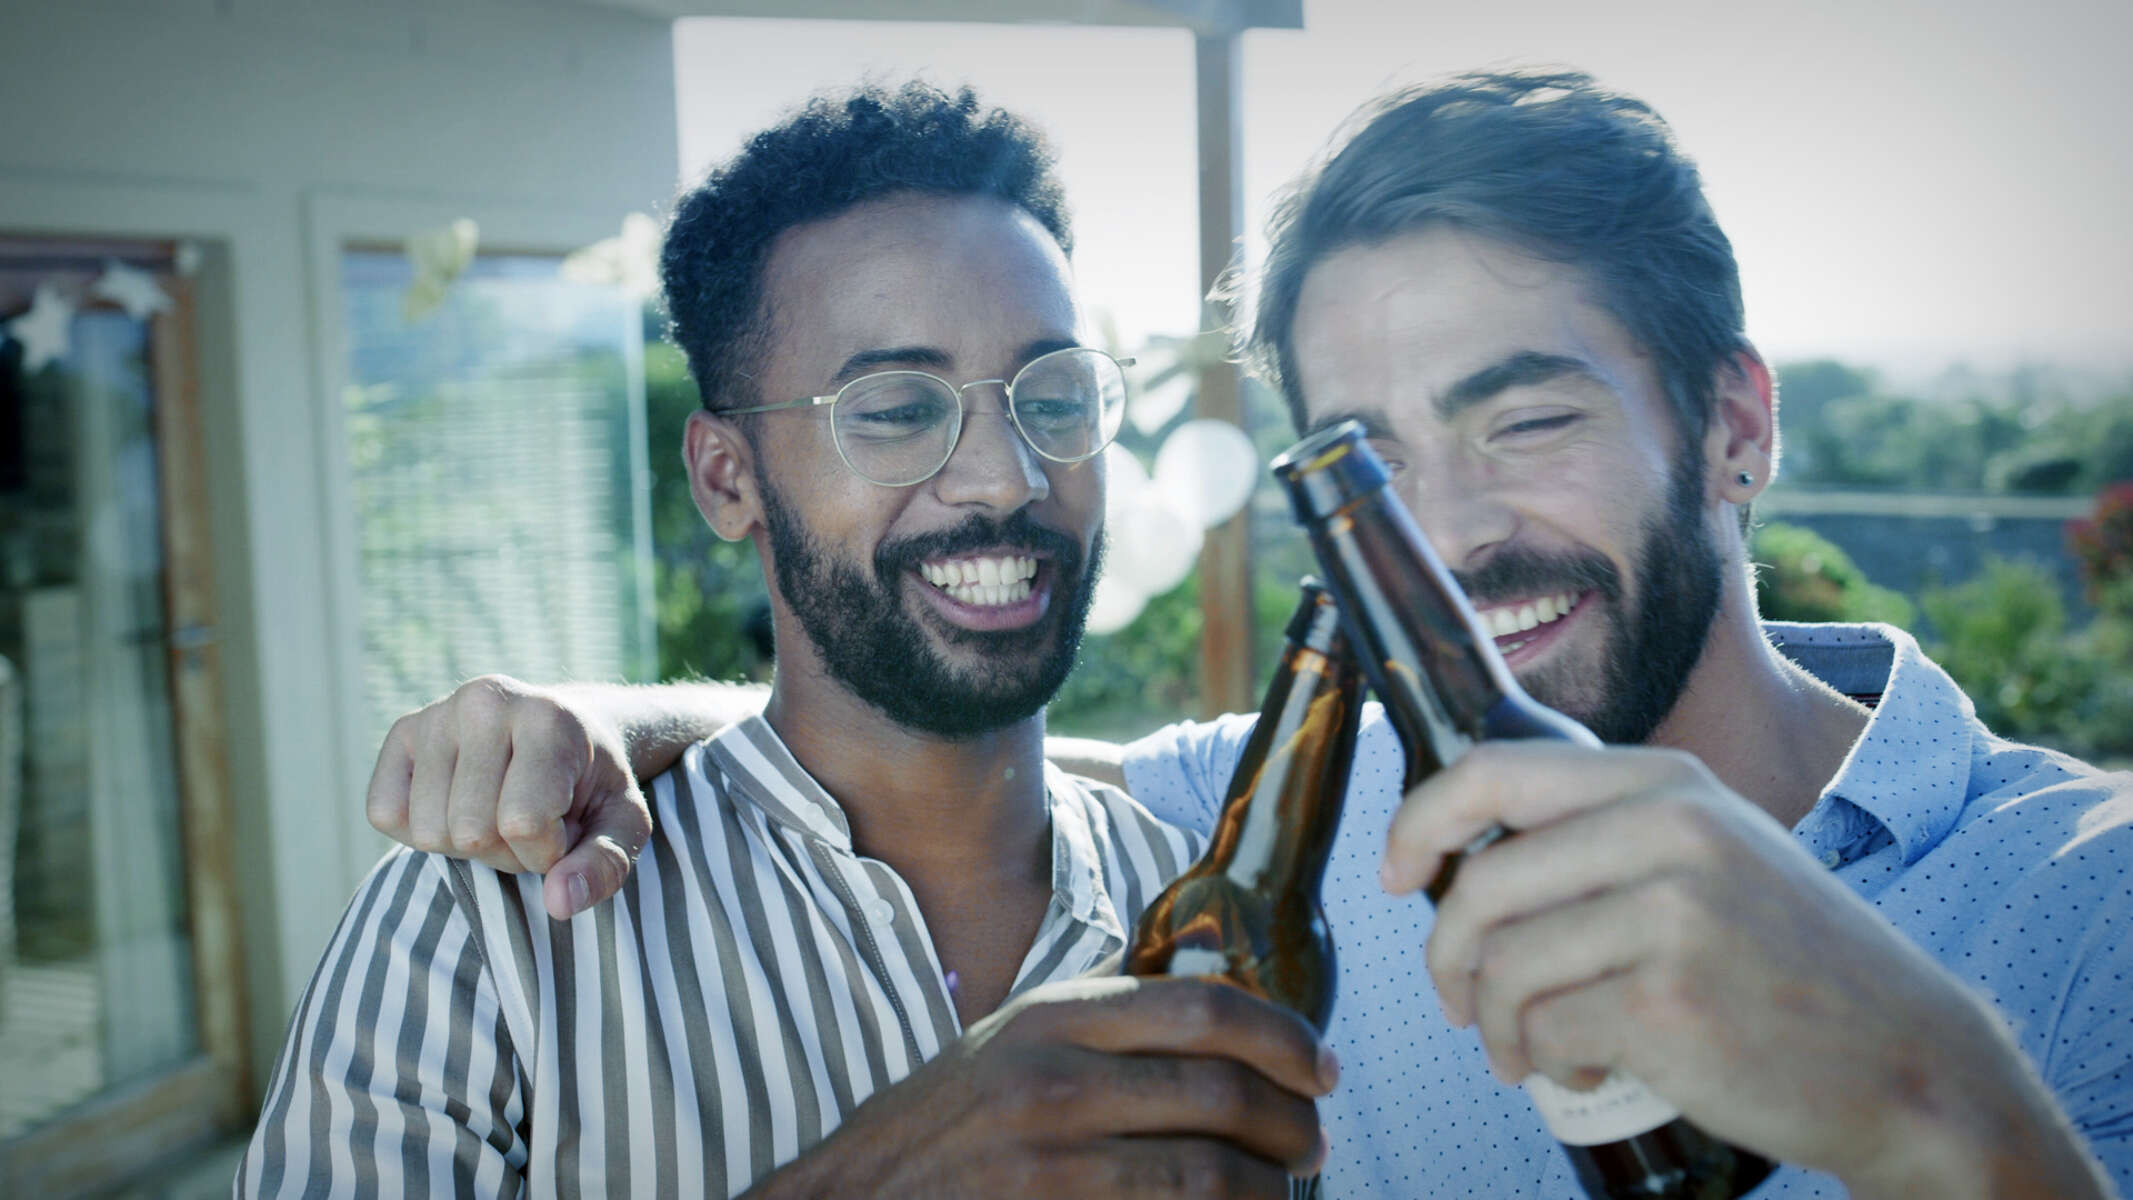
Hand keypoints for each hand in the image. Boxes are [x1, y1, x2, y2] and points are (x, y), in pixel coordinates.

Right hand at [366, 675, 651, 920]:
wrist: (566, 728)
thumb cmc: (593, 784)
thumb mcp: (623, 823)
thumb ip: (605, 865)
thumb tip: (560, 902)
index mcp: (548, 719)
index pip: (523, 823)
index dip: (546, 852)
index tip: (565, 831)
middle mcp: (484, 703)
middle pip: (471, 832)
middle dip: (507, 851)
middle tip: (531, 822)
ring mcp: (437, 713)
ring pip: (429, 832)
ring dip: (467, 846)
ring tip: (498, 811)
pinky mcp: (400, 732)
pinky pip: (385, 814)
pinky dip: (421, 831)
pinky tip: (458, 805)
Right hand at [751, 975, 1336, 1197]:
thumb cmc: (939, 1128)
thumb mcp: (1012, 1043)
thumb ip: (1106, 1020)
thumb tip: (1223, 988)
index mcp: (1053, 1019)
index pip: (1203, 1008)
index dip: (1283, 1037)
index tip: (1320, 1066)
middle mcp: (1055, 1083)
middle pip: (1221, 1094)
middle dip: (1291, 1123)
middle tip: (1313, 1139)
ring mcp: (1052, 1167)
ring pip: (1209, 1175)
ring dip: (1268, 1188)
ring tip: (1281, 1190)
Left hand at [1380, 740, 2098, 1195]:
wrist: (1908, 1063)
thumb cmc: (1789, 966)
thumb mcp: (1715, 853)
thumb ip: (1606, 833)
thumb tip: (1459, 852)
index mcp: (1669, 783)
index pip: (1493, 771)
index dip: (1418, 822)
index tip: (1394, 873)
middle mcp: (1672, 831)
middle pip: (1481, 884)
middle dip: (1448, 957)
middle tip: (1459, 1002)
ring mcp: (1673, 915)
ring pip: (1503, 966)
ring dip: (1495, 1026)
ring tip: (1528, 1050)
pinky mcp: (1668, 1001)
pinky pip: (1542, 1029)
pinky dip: (1542, 1062)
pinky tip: (1578, 1069)